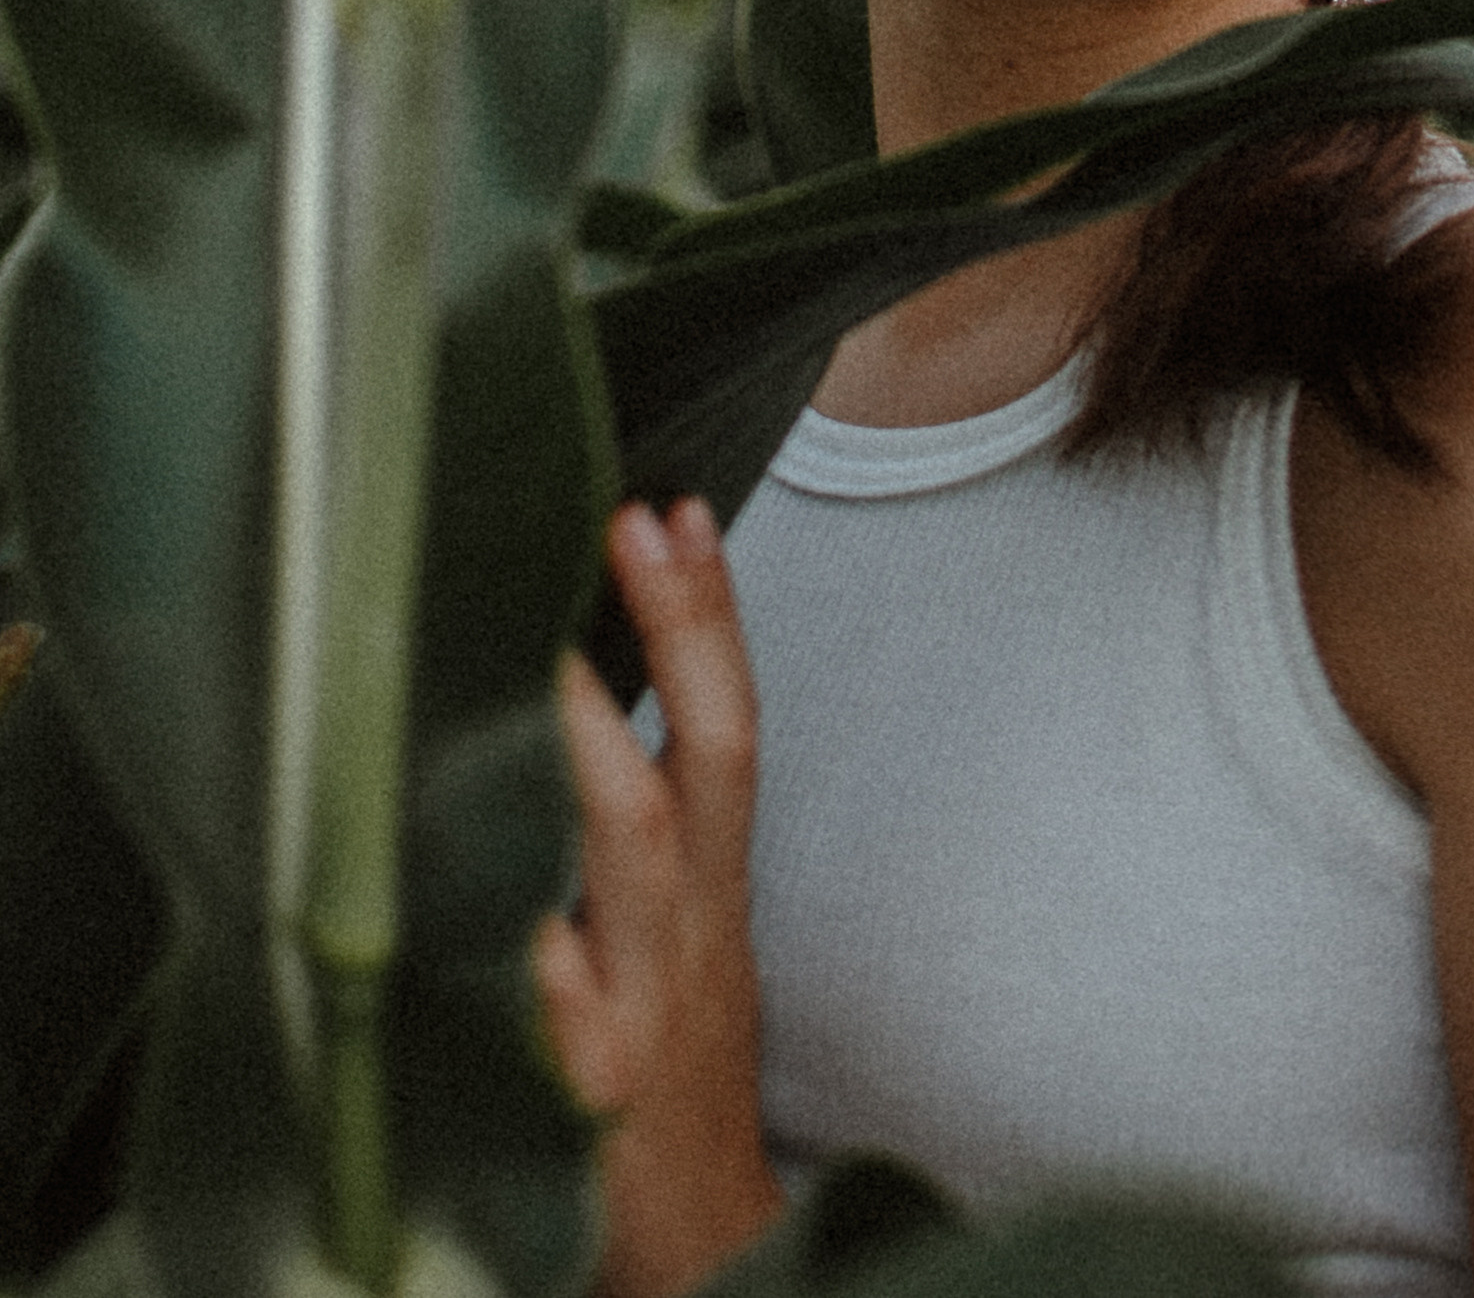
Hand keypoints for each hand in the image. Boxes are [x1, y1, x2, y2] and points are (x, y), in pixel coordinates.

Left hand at [534, 499, 782, 1297]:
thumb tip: (561, 688)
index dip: (708, 620)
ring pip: (621, 862)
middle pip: (690, 768)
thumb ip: (637, 840)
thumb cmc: (674, 1088)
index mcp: (708, 900)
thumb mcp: (686, 952)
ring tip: (539, 652)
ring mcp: (634, 1017)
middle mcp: (682, 941)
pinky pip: (548, 1010)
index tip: (672, 512)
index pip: (726, 731)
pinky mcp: (579, 1104)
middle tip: (621, 526)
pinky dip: (523, 944)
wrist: (710, 1262)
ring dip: (582, 749)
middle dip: (669, 641)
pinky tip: (485, 883)